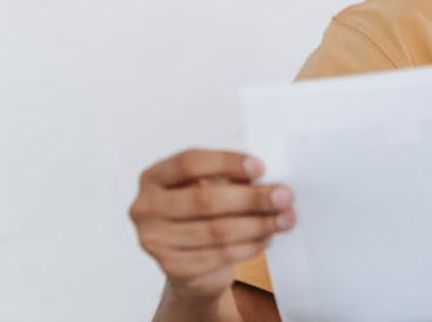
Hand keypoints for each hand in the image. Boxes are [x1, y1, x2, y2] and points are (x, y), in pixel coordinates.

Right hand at [129, 149, 295, 303]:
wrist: (190, 264)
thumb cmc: (203, 214)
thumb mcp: (209, 187)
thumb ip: (230, 179)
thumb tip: (270, 180)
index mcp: (154, 178)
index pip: (189, 163)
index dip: (227, 162)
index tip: (261, 167)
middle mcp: (146, 208)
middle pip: (205, 199)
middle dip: (251, 198)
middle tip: (284, 196)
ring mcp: (155, 241)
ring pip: (216, 231)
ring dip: (258, 224)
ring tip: (284, 219)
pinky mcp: (172, 268)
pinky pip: (219, 255)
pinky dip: (249, 245)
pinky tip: (267, 237)